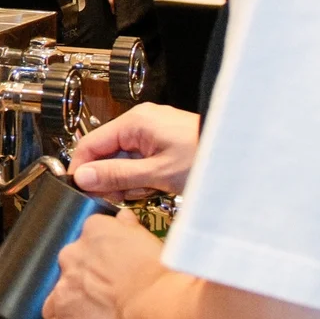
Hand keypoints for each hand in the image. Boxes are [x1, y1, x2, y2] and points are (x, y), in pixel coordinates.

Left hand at [42, 210, 168, 318]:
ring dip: (68, 311)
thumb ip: (129, 229)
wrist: (161, 309)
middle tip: (104, 300)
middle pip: (66, 272)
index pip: (84, 242)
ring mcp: (65, 290)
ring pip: (52, 301)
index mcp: (94, 233)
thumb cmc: (161, 279)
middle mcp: (73, 257)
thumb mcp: (149, 240)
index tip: (106, 273)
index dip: (95, 261)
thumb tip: (124, 220)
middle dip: (81, 287)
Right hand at [68, 104, 200, 199]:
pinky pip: (140, 162)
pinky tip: (157, 186)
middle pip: (107, 154)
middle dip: (114, 179)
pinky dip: (144, 177)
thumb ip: (117, 175)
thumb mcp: (156, 173)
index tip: (81, 190)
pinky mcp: (162, 144)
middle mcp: (141, 123)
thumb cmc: (204, 157)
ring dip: (131, 181)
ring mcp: (152, 133)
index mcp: (135, 123)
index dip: (83, 169)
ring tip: (150, 190)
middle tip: (127, 195)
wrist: (238, 156)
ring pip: (124, 161)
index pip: (91, 143)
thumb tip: (83, 178)